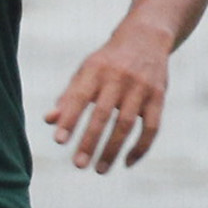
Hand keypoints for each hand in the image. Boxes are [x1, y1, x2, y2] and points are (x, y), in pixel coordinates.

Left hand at [47, 19, 171, 172]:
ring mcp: (141, 87)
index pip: (80, 97)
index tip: (59, 141)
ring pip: (126, 124)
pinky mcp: (158, 97)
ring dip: (112, 149)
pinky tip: (127, 162)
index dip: (69, 119)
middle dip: (90, 141)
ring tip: (100, 170)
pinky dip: (140, 148)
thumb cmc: (108, 61)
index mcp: (96, 70)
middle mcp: (119, 77)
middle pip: (103, 114)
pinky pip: (152, 128)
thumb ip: (68, 97)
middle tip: (78, 165)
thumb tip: (49, 120)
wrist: (146, 38)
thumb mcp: (86, 71)